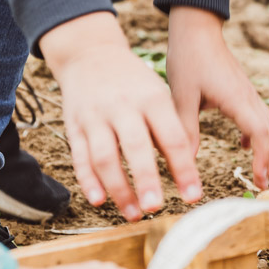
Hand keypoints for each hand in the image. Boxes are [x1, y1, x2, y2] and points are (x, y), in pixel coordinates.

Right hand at [41, 12, 200, 215]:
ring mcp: (95, 116)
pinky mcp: (74, 126)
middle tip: (156, 207)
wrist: (91, 55)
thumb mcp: (159, 94)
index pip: (172, 137)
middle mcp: (123, 106)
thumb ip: (171, 129)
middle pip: (135, 146)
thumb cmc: (134, 82)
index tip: (193, 195)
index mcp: (152, 98)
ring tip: (133, 214)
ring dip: (118, 188)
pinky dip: (88, 181)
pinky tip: (99, 200)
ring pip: (104, 156)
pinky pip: (80, 156)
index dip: (183, 168)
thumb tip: (186, 171)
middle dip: (146, 179)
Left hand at [168, 7, 268, 190]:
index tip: (259, 181)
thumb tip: (186, 162)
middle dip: (268, 159)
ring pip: (266, 123)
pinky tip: (243, 144)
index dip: (262, 159)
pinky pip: (257, 114)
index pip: (260, 134)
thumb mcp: (182, 97)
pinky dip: (256, 133)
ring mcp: (247, 91)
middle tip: (261, 185)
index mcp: (236, 99)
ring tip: (257, 169)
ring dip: (265, 146)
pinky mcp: (241, 88)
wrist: (196, 27)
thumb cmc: (189, 58)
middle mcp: (247, 96)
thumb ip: (186, 130)